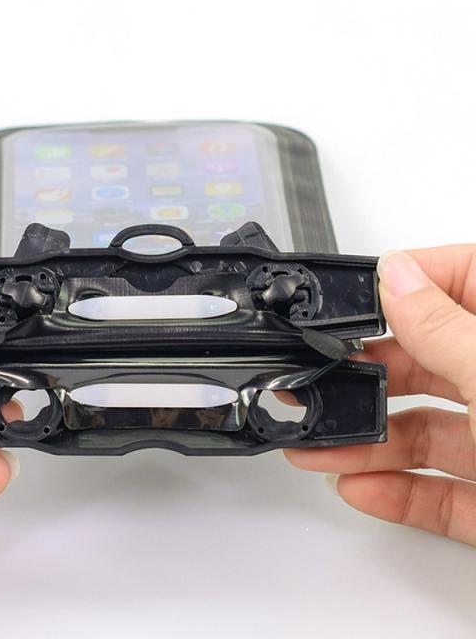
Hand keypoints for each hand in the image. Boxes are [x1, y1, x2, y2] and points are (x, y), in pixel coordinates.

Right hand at [285, 246, 475, 543]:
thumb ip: (445, 327)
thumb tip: (395, 274)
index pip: (457, 281)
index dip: (402, 283)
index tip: (351, 302)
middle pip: (423, 366)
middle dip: (359, 381)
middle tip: (310, 386)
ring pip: (422, 435)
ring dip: (362, 444)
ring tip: (314, 450)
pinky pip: (440, 492)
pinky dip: (397, 493)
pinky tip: (360, 488)